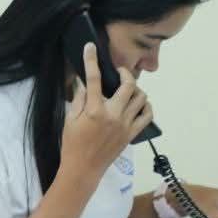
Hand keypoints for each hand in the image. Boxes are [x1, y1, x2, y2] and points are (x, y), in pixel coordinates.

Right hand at [60, 43, 152, 179]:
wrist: (83, 169)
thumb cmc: (72, 145)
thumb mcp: (70, 120)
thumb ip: (79, 100)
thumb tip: (84, 84)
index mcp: (94, 110)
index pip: (93, 79)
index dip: (91, 61)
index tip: (90, 47)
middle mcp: (113, 115)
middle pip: (128, 85)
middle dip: (125, 73)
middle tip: (119, 72)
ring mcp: (125, 125)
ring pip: (141, 98)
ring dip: (136, 89)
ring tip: (128, 89)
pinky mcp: (132, 134)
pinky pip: (147, 115)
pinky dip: (146, 106)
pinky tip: (139, 104)